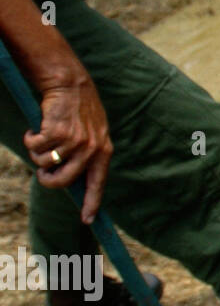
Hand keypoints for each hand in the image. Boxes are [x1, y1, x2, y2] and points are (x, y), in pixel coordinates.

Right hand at [25, 78, 112, 223]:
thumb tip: (71, 180)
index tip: (87, 220)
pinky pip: (35, 147)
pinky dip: (30, 138)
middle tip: (42, 172)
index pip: (98, 183)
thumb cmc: (78, 111)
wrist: (70, 85)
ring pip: (44, 163)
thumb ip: (86, 154)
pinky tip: (37, 128)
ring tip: (43, 137)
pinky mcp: (57, 132)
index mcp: (103, 151)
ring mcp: (74, 141)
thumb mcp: (92, 133)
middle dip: (47, 180)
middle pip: (62, 181)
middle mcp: (91, 148)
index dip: (92, 202)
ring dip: (37, 152)